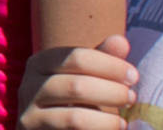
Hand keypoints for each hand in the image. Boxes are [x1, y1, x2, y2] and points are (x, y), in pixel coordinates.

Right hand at [17, 35, 137, 128]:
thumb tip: (121, 41)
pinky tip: (114, 127)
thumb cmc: (72, 101)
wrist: (49, 129)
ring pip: (75, 116)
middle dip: (111, 92)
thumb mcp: (86, 77)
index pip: (76, 57)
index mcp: (40, 63)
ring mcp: (29, 114)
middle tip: (132, 98)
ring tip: (124, 120)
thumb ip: (102, 59)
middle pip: (76, 86)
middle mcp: (28, 86)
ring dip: (108, 119)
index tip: (133, 76)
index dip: (109, 65)